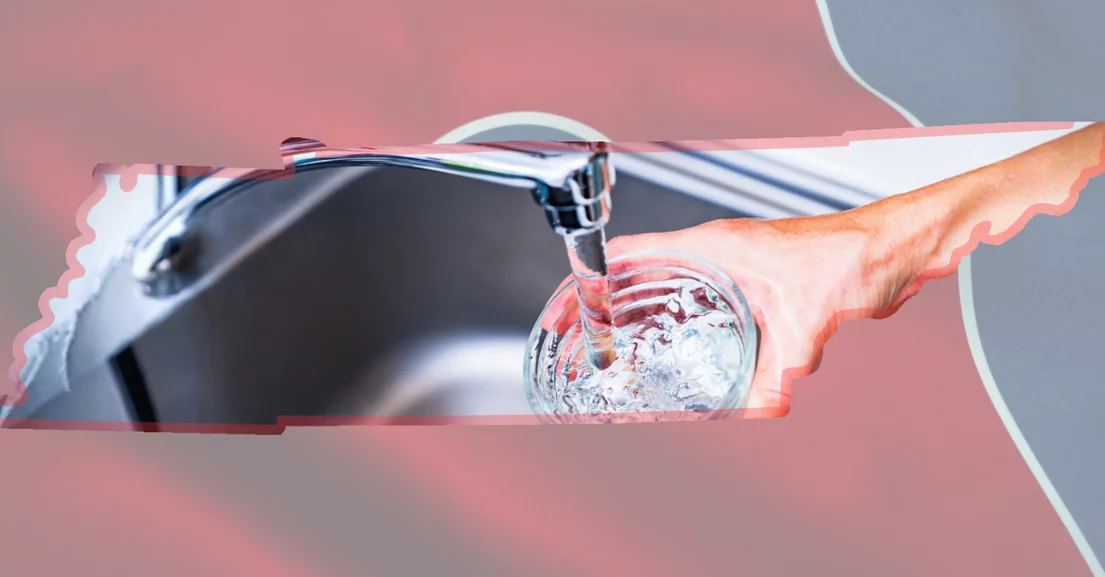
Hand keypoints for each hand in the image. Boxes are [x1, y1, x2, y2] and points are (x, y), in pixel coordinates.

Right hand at [602, 214, 903, 418]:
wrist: (892, 247)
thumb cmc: (851, 255)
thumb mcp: (806, 320)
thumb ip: (780, 369)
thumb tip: (760, 409)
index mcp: (714, 245)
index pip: (629, 256)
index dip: (589, 282)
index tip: (565, 310)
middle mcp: (717, 252)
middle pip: (637, 276)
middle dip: (602, 307)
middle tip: (575, 340)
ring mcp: (733, 267)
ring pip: (665, 289)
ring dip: (635, 317)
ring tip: (611, 351)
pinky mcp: (754, 284)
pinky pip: (697, 303)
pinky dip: (675, 324)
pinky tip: (675, 355)